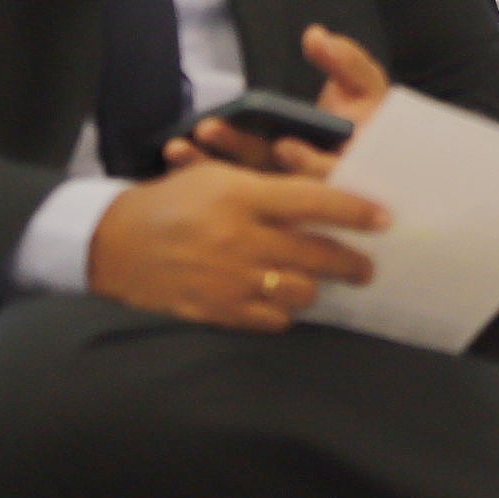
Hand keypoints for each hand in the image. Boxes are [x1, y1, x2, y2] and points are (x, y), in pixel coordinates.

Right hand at [89, 158, 384, 329]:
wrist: (113, 244)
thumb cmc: (173, 201)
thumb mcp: (219, 177)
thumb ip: (269, 188)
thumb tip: (326, 197)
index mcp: (242, 196)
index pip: (314, 202)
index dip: (356, 211)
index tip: (384, 220)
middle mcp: (240, 239)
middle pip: (317, 254)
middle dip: (352, 263)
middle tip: (366, 267)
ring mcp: (229, 279)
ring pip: (300, 293)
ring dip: (315, 288)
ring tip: (319, 284)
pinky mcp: (217, 311)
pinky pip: (271, 320)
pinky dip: (283, 312)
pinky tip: (282, 302)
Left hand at [173, 25, 394, 179]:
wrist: (362, 155)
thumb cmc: (366, 114)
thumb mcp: (366, 87)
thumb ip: (348, 63)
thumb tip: (316, 36)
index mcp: (343, 163)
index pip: (327, 173)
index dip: (308, 162)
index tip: (286, 145)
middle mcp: (306, 183)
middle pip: (275, 179)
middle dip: (241, 152)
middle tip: (209, 129)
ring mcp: (275, 189)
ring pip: (242, 182)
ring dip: (208, 165)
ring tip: (177, 146)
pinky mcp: (252, 189)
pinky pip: (224, 180)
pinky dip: (199, 166)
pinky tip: (175, 152)